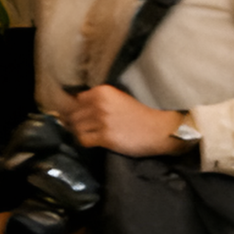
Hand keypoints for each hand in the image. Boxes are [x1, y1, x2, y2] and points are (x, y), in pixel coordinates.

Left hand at [67, 84, 186, 155]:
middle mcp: (100, 104)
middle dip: (77, 122)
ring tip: (93, 134)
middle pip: (73, 114)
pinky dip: (87, 141)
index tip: (84, 115)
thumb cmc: (142, 115)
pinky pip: (84, 140)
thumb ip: (100, 100)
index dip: (78, 108)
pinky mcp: (105, 137)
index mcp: (103, 92)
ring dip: (82, 132)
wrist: (160, 130)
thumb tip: (76, 107)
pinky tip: (96, 141)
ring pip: (76, 128)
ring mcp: (102, 121)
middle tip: (89, 127)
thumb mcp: (120, 99)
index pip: (76, 100)